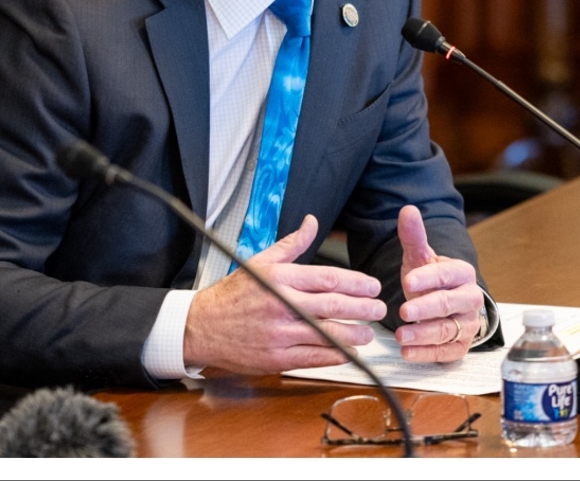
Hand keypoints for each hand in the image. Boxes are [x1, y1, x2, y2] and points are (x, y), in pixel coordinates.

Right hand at [184, 214, 387, 372]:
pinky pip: (311, 357)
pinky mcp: (274, 358)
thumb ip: (292, 245)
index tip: (372, 286)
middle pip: (331, 305)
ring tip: (369, 333)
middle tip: (379, 308)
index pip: (328, 277)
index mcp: (279, 278)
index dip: (356, 282)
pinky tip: (347, 352)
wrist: (200, 327)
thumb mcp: (260, 261)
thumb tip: (312, 222)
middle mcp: (280, 304)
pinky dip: (333, 355)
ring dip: (352, 334)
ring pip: (325, 333)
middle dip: (361, 308)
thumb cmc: (233, 294)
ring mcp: (277, 333)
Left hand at [394, 205, 482, 361]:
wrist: (447, 306)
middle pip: (449, 304)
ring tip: (401, 336)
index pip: (447, 275)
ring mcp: (468, 324)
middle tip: (403, 311)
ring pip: (447, 330)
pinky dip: (426, 354)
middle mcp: (470, 299)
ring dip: (423, 334)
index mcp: (462, 274)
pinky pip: (446, 352)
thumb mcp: (421, 259)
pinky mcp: (461, 346)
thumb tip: (408, 210)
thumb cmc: (433, 281)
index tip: (408, 281)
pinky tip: (407, 352)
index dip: (428, 278)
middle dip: (425, 308)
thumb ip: (414, 237)